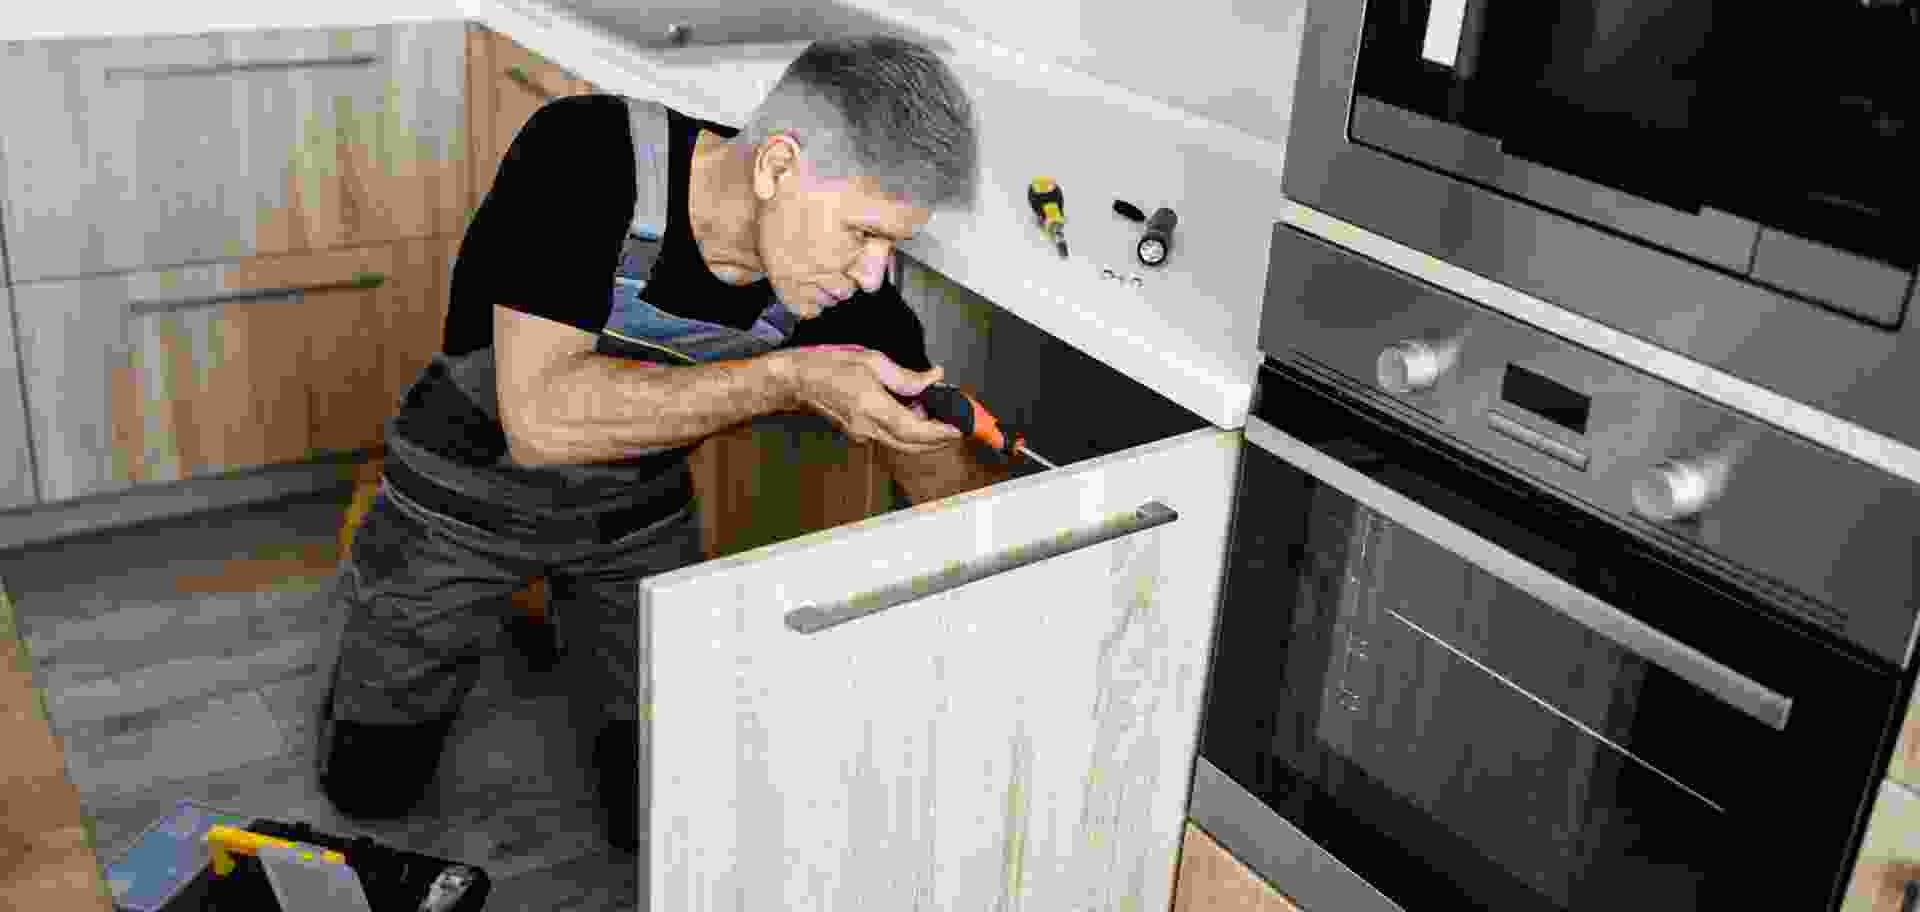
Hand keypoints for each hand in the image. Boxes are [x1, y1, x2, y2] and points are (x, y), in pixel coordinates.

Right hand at [781, 346, 964, 454]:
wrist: (798, 380)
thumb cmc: (829, 365)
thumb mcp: (871, 360)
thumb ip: (906, 376)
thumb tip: (934, 378)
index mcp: (871, 407)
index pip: (914, 430)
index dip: (940, 432)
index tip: (959, 427)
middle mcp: (867, 428)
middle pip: (913, 445)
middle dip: (939, 438)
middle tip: (957, 424)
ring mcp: (862, 434)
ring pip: (903, 443)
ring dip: (924, 434)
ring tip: (936, 411)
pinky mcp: (859, 434)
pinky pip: (891, 436)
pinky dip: (908, 429)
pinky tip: (913, 410)